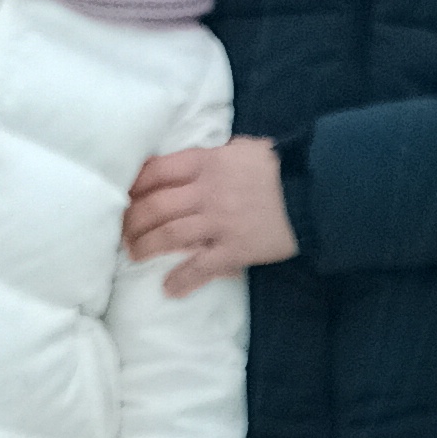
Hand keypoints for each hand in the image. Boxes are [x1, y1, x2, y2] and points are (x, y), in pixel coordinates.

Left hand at [125, 136, 298, 297]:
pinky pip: (201, 266)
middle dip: (132, 221)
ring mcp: (219, 222)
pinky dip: (182, 279)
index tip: (124, 196)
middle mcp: (206, 192)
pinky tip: (169, 289)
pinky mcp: (235, 249)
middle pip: (155, 206)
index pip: (157, 171)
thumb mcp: (243, 149)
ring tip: (133, 255)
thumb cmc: (280, 167)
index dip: (135, 185)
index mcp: (206, 163)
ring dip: (146, 246)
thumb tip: (196, 164)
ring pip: (169, 235)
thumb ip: (215, 157)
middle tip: (122, 232)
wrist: (314, 191)